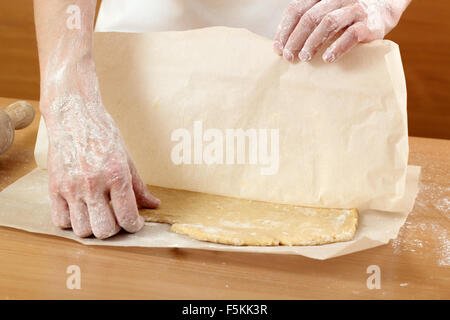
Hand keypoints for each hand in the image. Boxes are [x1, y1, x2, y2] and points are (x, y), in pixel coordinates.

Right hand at [41, 62, 159, 238]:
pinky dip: (72, 222)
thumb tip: (154, 204)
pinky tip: (80, 210)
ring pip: (82, 230)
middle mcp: (93, 184)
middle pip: (104, 230)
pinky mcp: (54, 187)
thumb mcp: (127, 158)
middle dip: (114, 230)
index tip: (135, 223)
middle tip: (117, 219)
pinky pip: (60, 220)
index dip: (134, 226)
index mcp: (116, 175)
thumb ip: (139, 186)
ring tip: (98, 215)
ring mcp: (71, 187)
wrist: (74, 115)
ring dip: (93, 228)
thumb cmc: (103, 134)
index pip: (127, 217)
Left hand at [273, 0, 409, 62]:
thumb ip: (309, 22)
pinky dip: (337, 46)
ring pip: (328, 22)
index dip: (284, 29)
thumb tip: (283, 44)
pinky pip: (352, 34)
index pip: (297, 9)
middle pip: (310, 17)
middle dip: (295, 39)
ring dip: (313, 42)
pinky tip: (327, 58)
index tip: (277, 48)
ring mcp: (354, 9)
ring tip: (304, 58)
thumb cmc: (349, 15)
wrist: (386, 7)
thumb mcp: (327, 11)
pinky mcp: (370, 24)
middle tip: (289, 57)